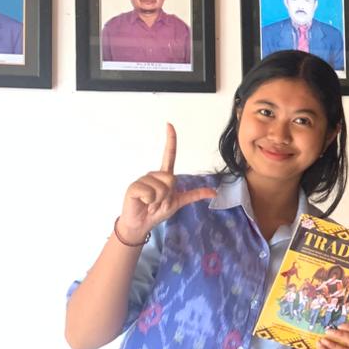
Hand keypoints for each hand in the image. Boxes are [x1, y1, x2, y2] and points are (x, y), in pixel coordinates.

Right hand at [116, 124, 215, 243]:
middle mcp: (153, 174)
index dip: (170, 140)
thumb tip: (214, 192)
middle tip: (159, 202)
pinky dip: (150, 201)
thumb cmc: (157, 211)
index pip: (169, 155)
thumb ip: (194, 195)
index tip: (169, 125)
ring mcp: (143, 180)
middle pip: (171, 179)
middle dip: (168, 195)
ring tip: (151, 203)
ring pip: (161, 187)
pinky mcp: (134, 187)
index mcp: (164, 176)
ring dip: (159, 200)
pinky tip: (144, 203)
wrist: (142, 224)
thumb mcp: (179, 202)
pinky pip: (150, 193)